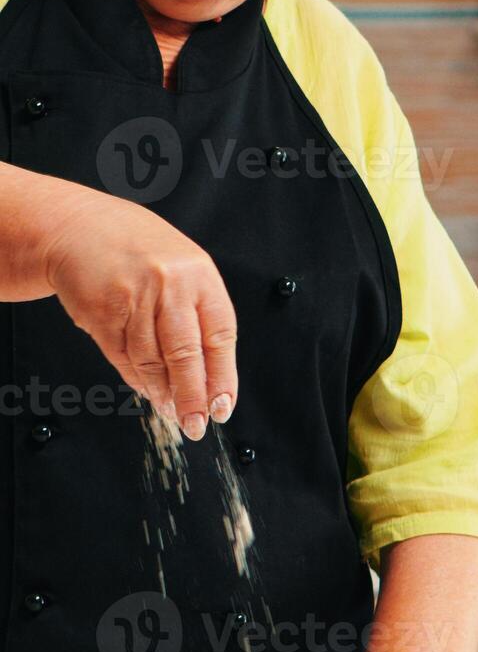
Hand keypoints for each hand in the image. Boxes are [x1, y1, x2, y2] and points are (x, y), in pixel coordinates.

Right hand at [41, 188, 236, 440]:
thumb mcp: (181, 270)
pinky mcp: (102, 312)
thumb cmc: (138, 252)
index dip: (223, 377)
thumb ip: (197, 317)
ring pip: (152, 362)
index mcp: (200, 274)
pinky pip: (124, 358)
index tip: (222, 406)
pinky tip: (146, 390)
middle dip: (193, 398)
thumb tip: (209, 381)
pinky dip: (136, 380)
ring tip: (170, 411)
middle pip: (186, 355)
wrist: (79, 226)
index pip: (220, 335)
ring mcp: (134, 297)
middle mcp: (170, 284)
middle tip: (196, 425)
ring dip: (162, 393)